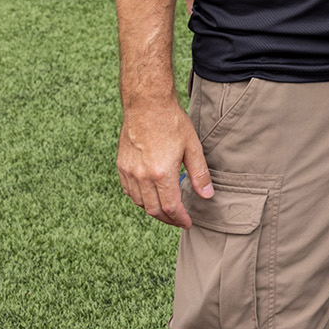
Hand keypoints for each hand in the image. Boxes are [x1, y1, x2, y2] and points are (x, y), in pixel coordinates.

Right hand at [117, 98, 211, 226]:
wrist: (147, 105)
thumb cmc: (172, 122)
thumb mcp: (192, 147)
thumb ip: (199, 174)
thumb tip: (207, 195)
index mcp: (161, 173)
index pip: (171, 207)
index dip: (180, 219)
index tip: (187, 223)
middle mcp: (142, 176)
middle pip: (153, 209)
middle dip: (168, 219)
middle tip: (179, 220)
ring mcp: (129, 171)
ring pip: (139, 202)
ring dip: (154, 210)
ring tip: (167, 209)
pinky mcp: (121, 165)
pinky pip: (129, 191)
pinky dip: (140, 199)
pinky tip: (150, 196)